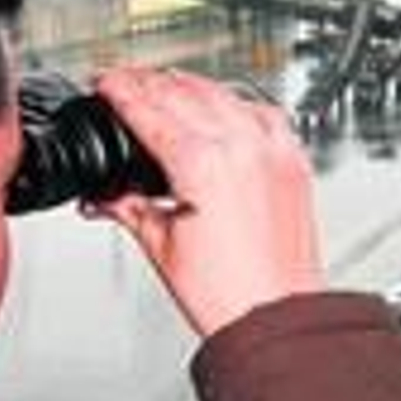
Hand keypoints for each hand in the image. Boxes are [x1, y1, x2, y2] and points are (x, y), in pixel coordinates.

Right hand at [88, 66, 322, 336]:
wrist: (277, 317)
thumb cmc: (228, 293)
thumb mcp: (160, 245)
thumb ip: (129, 205)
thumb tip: (106, 194)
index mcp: (202, 163)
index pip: (149, 109)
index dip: (120, 91)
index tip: (106, 83)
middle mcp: (242, 147)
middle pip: (184, 91)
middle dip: (149, 83)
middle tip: (127, 83)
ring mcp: (273, 151)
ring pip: (225, 93)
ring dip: (191, 86)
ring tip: (168, 88)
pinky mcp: (294, 162)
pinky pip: (264, 112)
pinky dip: (236, 103)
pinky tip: (225, 109)